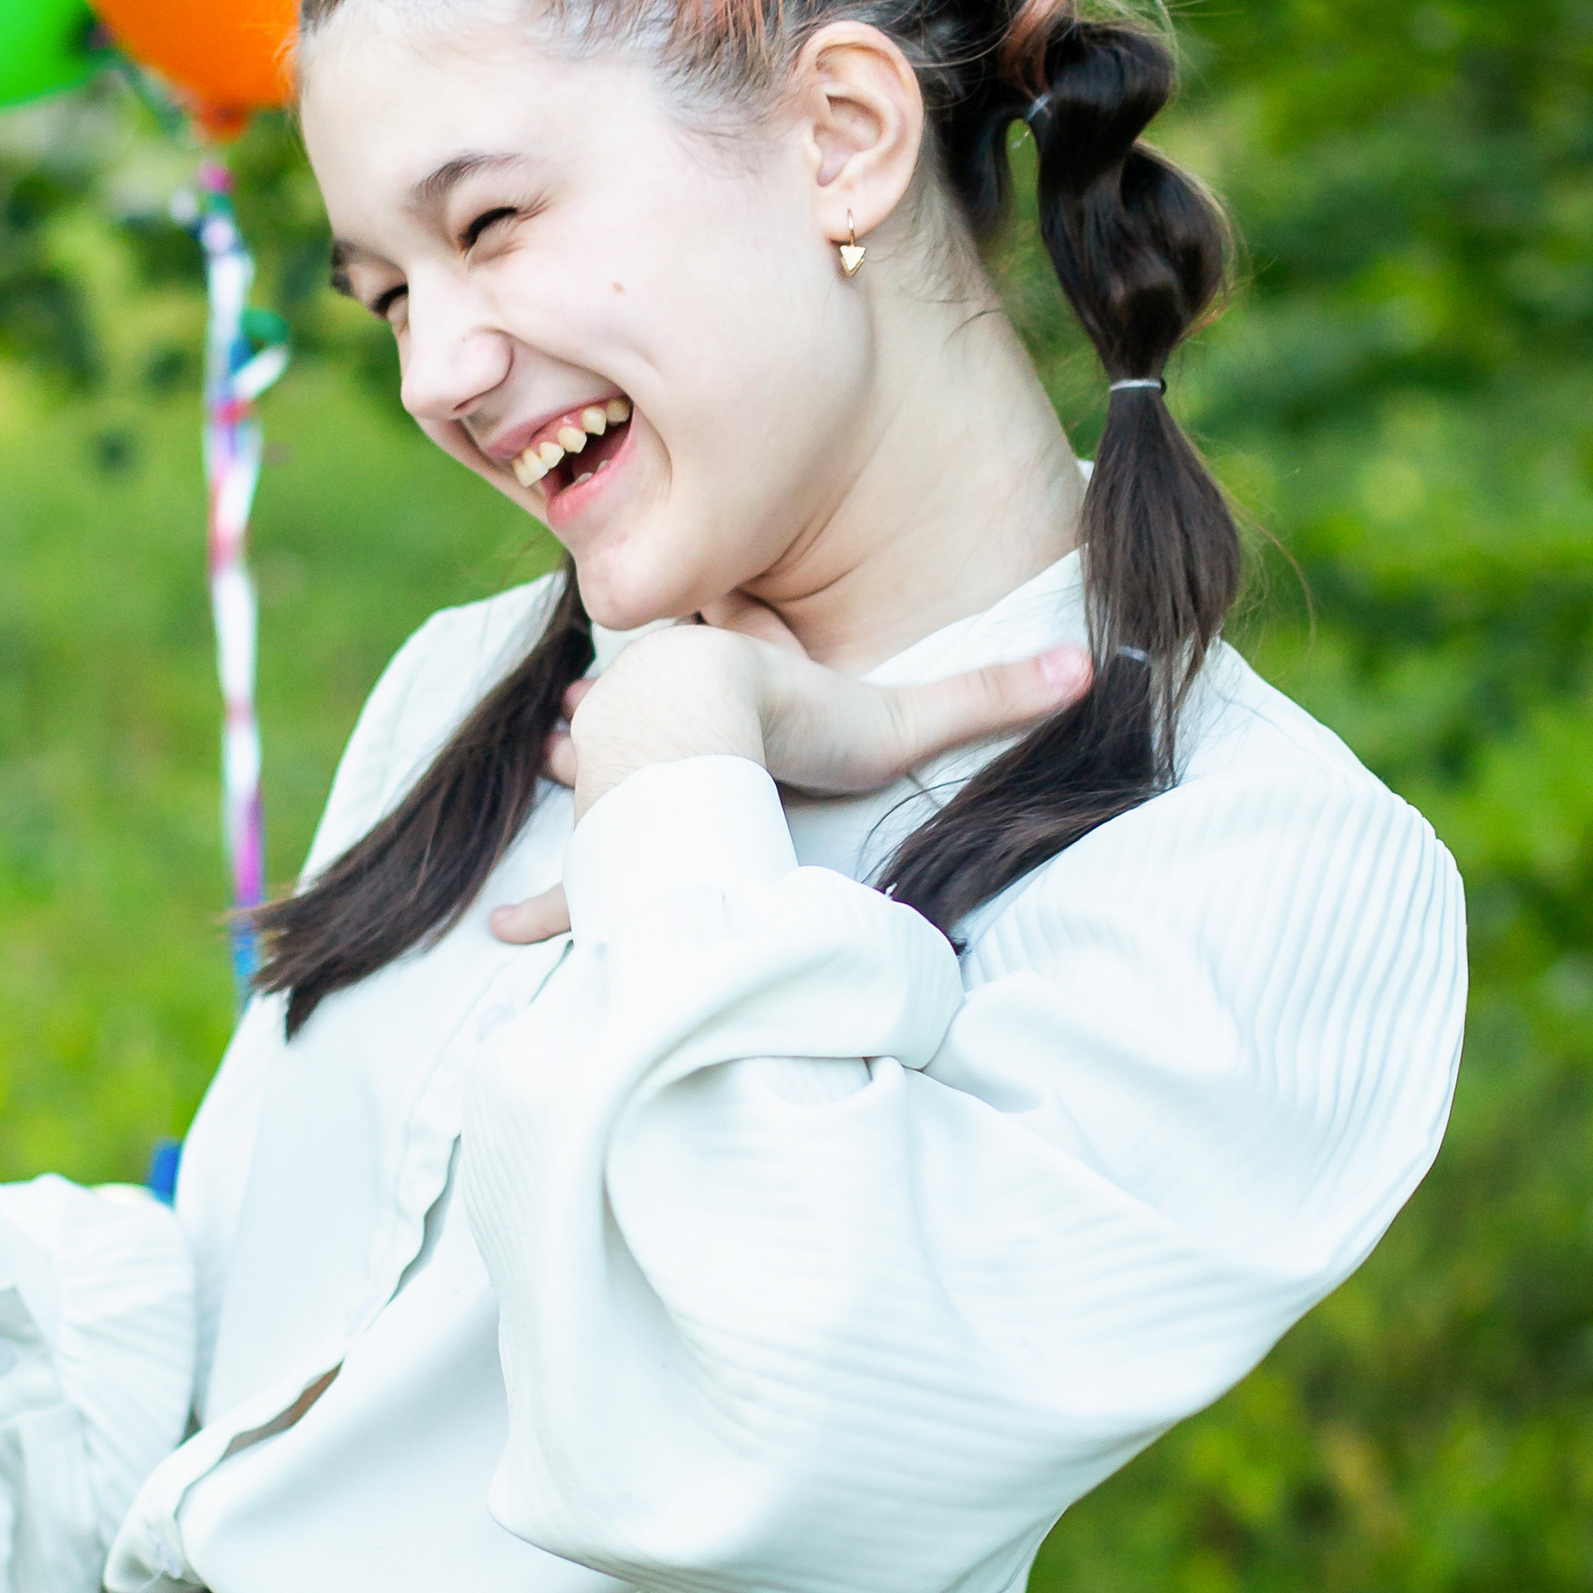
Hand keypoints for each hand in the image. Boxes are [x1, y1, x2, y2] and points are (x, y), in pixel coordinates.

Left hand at [488, 612, 1091, 945]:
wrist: (708, 722)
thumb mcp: (901, 714)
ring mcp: (622, 789)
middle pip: (624, 740)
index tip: (631, 692)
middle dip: (599, 747)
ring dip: (574, 813)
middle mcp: (654, 734)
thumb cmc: (799, 714)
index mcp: (713, 694)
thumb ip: (988, 695)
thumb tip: (1089, 662)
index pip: (696, 691)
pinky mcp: (610, 851)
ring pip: (588, 802)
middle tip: (563, 748)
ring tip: (539, 828)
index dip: (676, 693)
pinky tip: (503, 929)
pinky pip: (574, 887)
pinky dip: (546, 911)